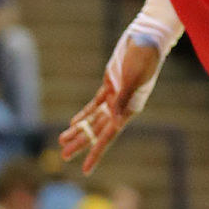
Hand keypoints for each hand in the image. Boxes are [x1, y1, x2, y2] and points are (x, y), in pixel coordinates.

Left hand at [58, 37, 161, 174]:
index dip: (96, 153)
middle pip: (98, 130)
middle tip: (64, 157)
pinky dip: (84, 114)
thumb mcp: (132, 78)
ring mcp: (116, 96)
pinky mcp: (110, 85)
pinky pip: (94, 105)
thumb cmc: (143, 58)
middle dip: (81, 143)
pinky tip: (73, 122)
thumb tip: (115, 123)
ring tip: (62, 142)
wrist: (146, 38)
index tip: (85, 170)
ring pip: (94, 119)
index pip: (109, 136)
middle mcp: (122, 107)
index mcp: (130, 109)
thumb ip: (123, 100)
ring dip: (79, 130)